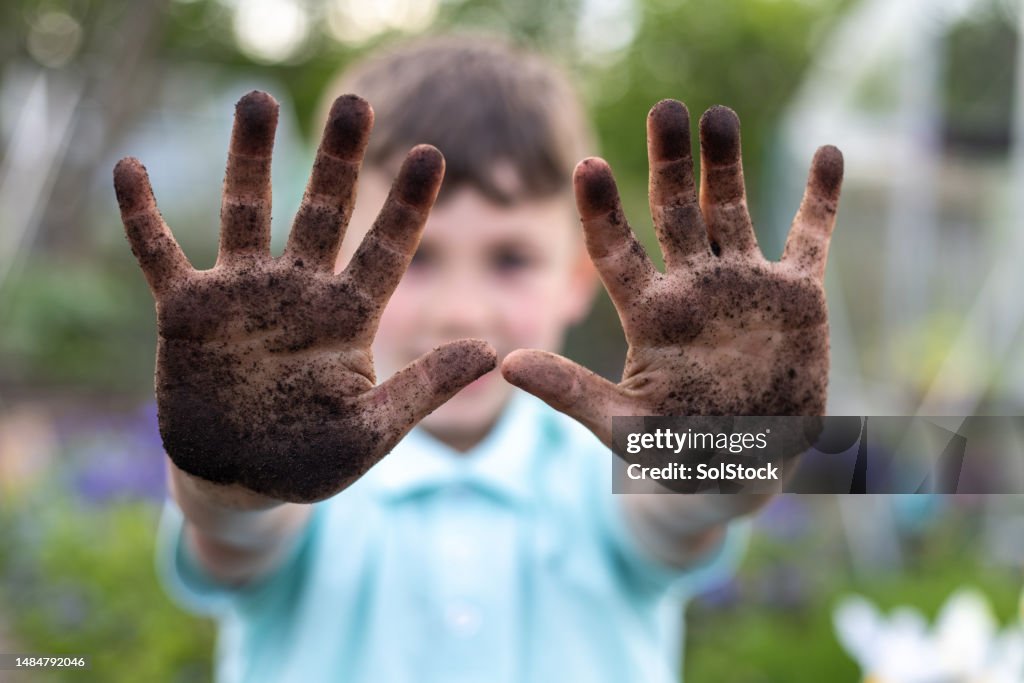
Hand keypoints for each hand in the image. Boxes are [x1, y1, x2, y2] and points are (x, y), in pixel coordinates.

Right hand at [115, 91, 495, 503]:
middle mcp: (299, 293)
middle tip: (356, 103)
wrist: (240, 481)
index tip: (432, 154)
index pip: (386, 250)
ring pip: (247, 212)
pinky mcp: (187, 312)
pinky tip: (130, 168)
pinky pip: (159, 254)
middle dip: (338, 160)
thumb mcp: (372, 430)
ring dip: (250, 158)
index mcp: (348, 318)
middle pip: (322, 212)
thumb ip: (423, 388)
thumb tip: (491, 351)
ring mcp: (241, 296)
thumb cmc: (311, 460)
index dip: (408, 205)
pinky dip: (143, 215)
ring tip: (258, 100)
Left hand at [502, 100, 841, 445]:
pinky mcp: (796, 298)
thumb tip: (507, 363)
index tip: (587, 166)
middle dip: (670, 162)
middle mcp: (692, 287)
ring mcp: (744, 286)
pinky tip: (827, 154)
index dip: (602, 209)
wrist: (741, 467)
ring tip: (717, 116)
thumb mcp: (622, 426)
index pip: (616, 249)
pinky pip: (810, 238)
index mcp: (649, 312)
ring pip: (733, 211)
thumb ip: (571, 393)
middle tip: (665, 110)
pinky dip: (821, 200)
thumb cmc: (674, 452)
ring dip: (727, 165)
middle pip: (675, 211)